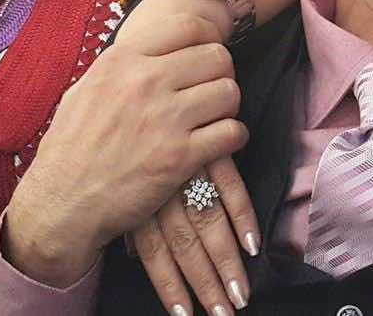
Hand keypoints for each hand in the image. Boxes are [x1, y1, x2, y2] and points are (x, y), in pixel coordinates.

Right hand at [4, 15, 247, 287]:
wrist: (61, 202)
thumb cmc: (70, 148)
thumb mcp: (84, 90)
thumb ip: (120, 67)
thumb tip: (149, 50)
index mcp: (122, 60)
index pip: (188, 28)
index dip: (209, 38)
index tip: (209, 52)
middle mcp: (145, 82)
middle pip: (217, 57)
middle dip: (222, 73)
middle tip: (213, 90)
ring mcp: (165, 119)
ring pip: (230, 92)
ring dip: (228, 106)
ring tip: (215, 118)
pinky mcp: (181, 157)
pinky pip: (232, 132)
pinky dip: (233, 137)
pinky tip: (219, 143)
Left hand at [134, 157, 260, 314]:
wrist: (144, 80)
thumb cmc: (124, 146)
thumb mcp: (120, 179)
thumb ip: (132, 214)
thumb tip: (132, 253)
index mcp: (139, 197)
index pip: (153, 250)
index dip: (169, 285)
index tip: (185, 314)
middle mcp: (162, 187)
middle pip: (185, 243)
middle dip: (205, 282)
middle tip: (224, 313)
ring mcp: (188, 166)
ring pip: (208, 222)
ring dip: (226, 261)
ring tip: (240, 292)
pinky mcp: (211, 149)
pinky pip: (229, 186)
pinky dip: (242, 215)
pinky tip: (251, 244)